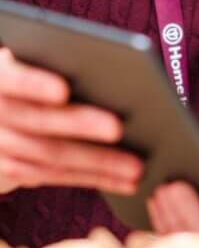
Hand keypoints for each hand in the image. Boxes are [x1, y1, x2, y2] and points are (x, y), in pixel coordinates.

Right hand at [0, 47, 141, 195]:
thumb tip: (115, 76)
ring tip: (136, 166)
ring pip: (51, 155)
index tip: (62, 91)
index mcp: (0, 76)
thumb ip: (57, 66)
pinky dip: (93, 178)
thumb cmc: (34, 79)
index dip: (34, 84)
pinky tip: (123, 181)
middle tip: (118, 129)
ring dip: (98, 163)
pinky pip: (56, 176)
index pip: (11, 79)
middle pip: (38, 120)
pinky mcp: (10, 170)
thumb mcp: (34, 68)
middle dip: (80, 126)